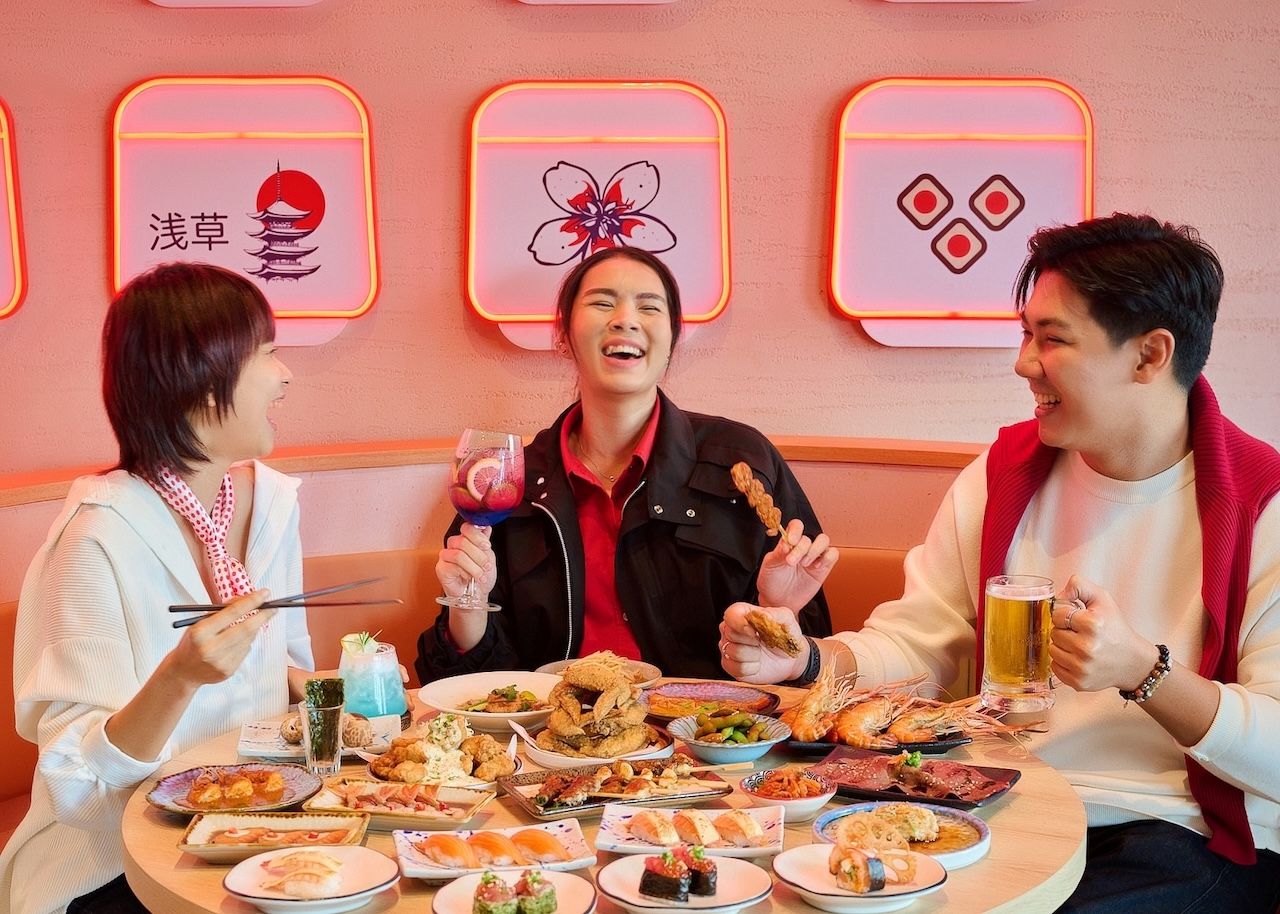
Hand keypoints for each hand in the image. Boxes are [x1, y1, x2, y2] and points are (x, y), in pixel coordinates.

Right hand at [166, 589, 276, 689]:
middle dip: (263, 616)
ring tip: (247, 625)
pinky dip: (246, 643)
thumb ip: (223, 611)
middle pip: (246, 628)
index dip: (251, 602)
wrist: (183, 672)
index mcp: (201, 632)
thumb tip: (249, 600)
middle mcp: (210, 648)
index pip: (232, 613)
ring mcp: (220, 662)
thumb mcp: (200, 622)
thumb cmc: (193, 642)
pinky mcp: (228, 671)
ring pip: (248, 640)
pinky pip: (245, 651)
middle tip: (273, 607)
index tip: (264, 593)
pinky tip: (236, 642)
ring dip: (253, 629)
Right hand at [436, 523, 496, 601]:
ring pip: (459, 555)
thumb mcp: (488, 557)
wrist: (477, 595)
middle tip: (486, 565)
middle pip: (463, 541)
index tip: (487, 546)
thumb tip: (486, 527)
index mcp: (466, 539)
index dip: (477, 536)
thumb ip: (484, 542)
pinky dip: (465, 573)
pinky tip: (468, 577)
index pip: (467, 528)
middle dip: (478, 556)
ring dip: (474, 567)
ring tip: (480, 575)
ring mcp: (446, 556)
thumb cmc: (481, 576)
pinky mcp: (441, 568)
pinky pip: (453, 566)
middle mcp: (454, 546)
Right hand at [719, 602, 809, 684]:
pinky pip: (738, 668)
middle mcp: (730, 630)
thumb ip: (775, 614)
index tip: (756, 632)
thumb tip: (763, 616)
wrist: (789, 660)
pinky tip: (758, 664)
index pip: (731, 615)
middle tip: (762, 642)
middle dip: (752, 641)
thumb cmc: (784, 636)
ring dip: (754, 655)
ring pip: (735, 652)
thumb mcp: (786, 619)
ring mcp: (728, 648)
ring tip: (761, 653)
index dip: (742, 624)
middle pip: (731, 634)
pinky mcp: (730, 666)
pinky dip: (753, 668)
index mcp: (740, 614)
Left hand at [756, 519, 838, 611]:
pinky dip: (827, 558)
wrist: (778, 601)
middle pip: (809, 536)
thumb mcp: (770, 566)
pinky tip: (815, 567)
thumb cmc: (772, 581)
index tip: (790, 541)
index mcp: (788, 542)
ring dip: (814, 550)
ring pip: (824, 540)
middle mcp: (802, 547)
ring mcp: (814, 557)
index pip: (796, 526)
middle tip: (791, 562)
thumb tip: (786, 543)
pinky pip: (833, 554)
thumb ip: (778, 553)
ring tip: (804, 564)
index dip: (795, 530)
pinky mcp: (823, 567)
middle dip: (801, 548)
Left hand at [1048, 574, 1158, 692]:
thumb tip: (1059, 594)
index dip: (1066, 614)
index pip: (1057, 614)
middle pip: (1054, 633)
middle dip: (1065, 630)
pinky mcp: (1078, 682)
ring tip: (1081, 645)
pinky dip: (1063, 662)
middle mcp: (1087, 647)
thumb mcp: (1102, 599)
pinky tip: (1079, 659)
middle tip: (1081, 633)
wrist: (1133, 662)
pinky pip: (1055, 667)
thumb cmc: (1115, 628)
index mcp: (1092, 624)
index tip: (1078, 618)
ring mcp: (1082, 667)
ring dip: (1063, 646)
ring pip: (1052, 650)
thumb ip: (1079, 586)